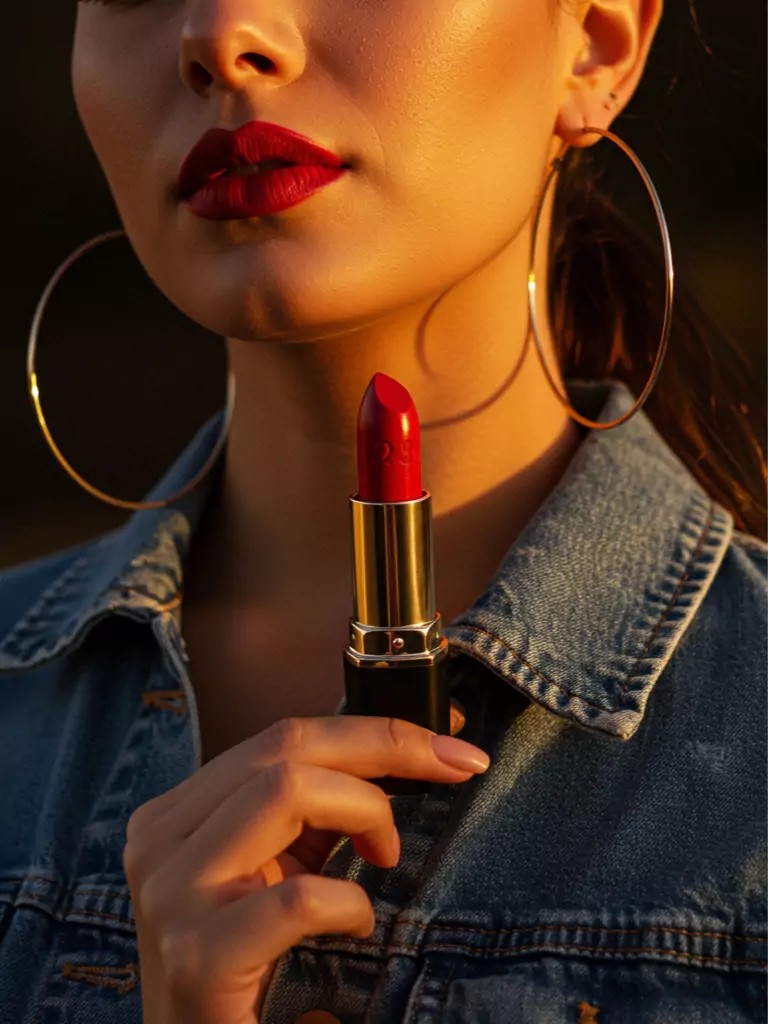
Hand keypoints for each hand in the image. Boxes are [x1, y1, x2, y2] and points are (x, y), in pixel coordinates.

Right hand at [124, 708, 487, 1023]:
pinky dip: (349, 902)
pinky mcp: (196, 958)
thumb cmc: (250, 963)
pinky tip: (356, 924)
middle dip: (384, 748)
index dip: (373, 729)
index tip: (447, 740)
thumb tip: (406, 750)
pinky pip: (297, 899)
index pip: (282, 736)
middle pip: (285, 748)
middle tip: (450, 770)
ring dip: (365, 811)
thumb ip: (317, 808)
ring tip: (385, 855)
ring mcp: (172, 895)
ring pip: (285, 790)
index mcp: (178, 811)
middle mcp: (162, 840)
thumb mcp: (277, 867)